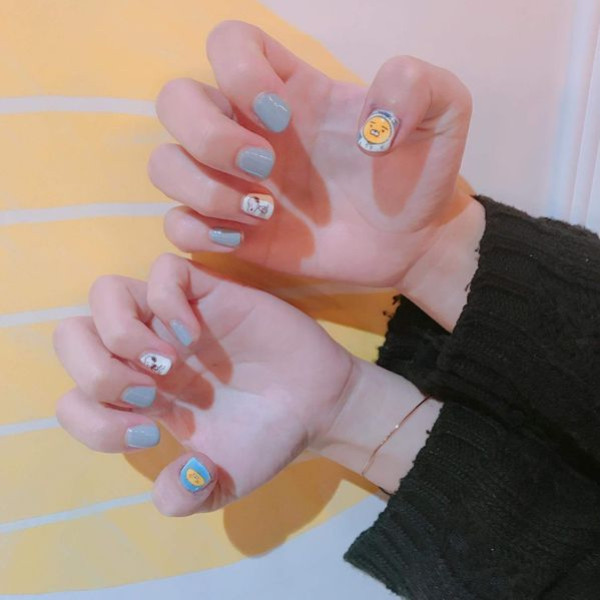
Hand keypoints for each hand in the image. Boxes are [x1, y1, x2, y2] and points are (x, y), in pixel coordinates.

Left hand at [53, 253, 355, 514]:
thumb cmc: (266, 437)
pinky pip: (165, 272)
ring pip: (106, 294)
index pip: (72, 398)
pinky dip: (167, 303)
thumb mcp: (222, 483)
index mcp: (140, 397)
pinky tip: (195, 334)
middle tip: (149, 394)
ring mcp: (176, 318)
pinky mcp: (211, 293)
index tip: (149, 434)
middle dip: (96, 372)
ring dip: (122, 334)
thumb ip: (187, 497)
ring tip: (167, 363)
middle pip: (71, 335)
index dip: (93, 423)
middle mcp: (147, 353)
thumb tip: (168, 490)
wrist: (316, 407)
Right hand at [148, 21, 473, 293]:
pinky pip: (177, 225)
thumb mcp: (443, 112)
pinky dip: (198, 230)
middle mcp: (250, 131)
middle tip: (265, 166)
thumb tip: (372, 121)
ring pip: (165, 164)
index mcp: (289, 91)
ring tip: (264, 212)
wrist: (413, 240)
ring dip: (203, 186)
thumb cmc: (419, 174)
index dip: (239, 71)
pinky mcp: (235, 233)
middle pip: (174, 101)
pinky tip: (245, 237)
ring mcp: (237, 185)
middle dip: (208, 134)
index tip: (283, 116)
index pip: (226, 44)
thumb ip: (418, 85)